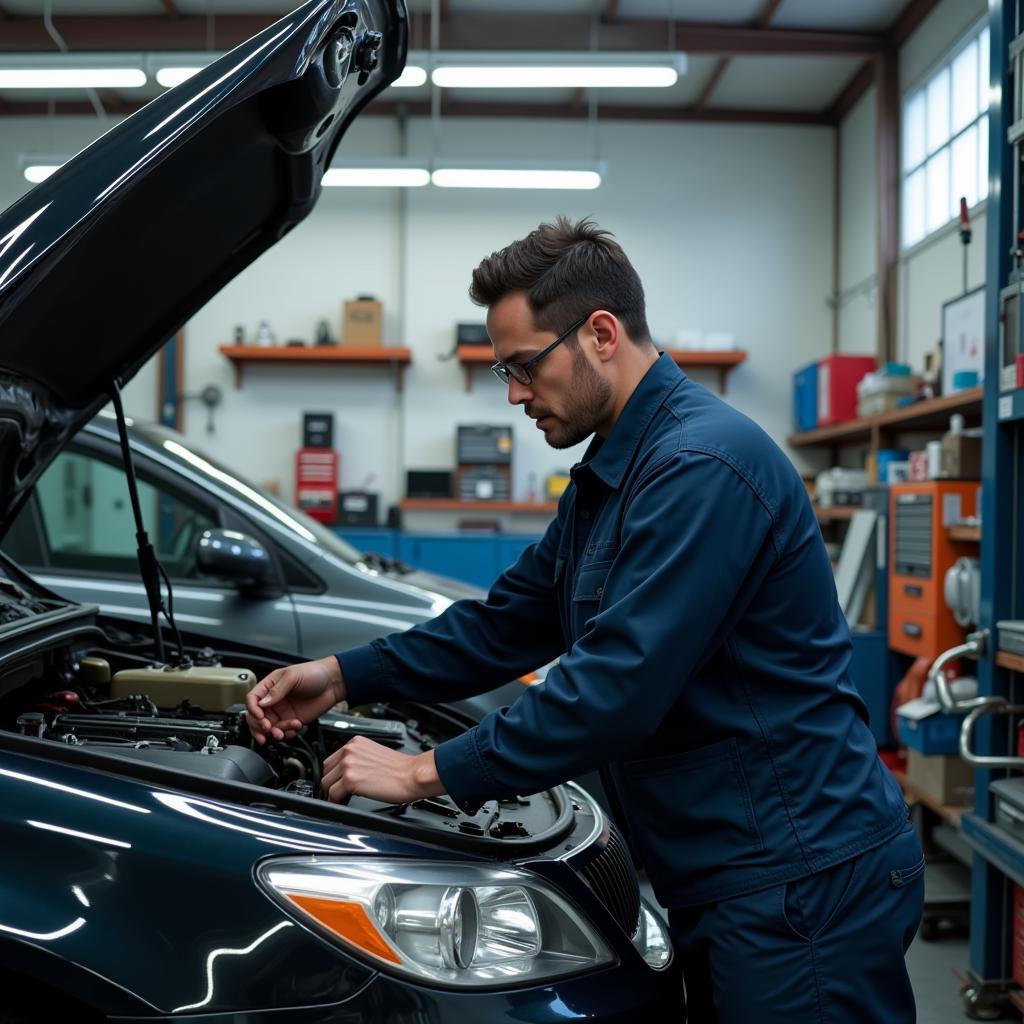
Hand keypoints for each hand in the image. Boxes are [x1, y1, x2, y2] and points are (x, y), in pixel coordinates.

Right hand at [245, 656, 344, 745]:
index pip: (252, 699)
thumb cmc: (314, 673)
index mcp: (270, 686)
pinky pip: (284, 731)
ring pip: (269, 728)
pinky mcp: (293, 720)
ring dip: (274, 732)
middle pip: (256, 717)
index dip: (253, 709)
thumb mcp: (293, 677)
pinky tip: (296, 727)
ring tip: (282, 733)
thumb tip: (262, 703)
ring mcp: (283, 711)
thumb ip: (277, 690)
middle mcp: (274, 700)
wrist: (334, 683)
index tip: (260, 716)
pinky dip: (287, 733)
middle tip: (268, 729)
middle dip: (259, 726)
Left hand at [321, 736, 444, 803]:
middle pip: (326, 771)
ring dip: (334, 792)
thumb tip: (346, 769)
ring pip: (326, 783)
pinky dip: (337, 800)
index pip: (332, 759)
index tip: (339, 780)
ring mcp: (349, 765)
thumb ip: (357, 756)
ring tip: (346, 796)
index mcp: (355, 742)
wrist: (412, 774)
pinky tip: (347, 800)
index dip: (335, 773)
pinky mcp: (350, 780)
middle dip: (333, 782)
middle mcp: (349, 751)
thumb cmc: (400, 767)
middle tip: (343, 790)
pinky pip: (333, 794)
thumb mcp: (374, 752)